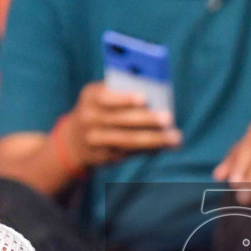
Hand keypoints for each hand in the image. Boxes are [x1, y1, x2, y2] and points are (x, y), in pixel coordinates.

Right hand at [64, 82, 179, 167]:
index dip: (124, 99)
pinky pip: (129, 152)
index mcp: (90, 96)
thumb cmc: (101, 108)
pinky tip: (165, 146)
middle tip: (168, 118)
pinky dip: (149, 149)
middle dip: (146, 120)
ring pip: (127, 140)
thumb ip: (123, 94)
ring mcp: (94, 140)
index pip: (106, 97)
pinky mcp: (103, 157)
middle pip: (120, 120)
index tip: (144, 98)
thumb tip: (157, 102)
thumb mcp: (103, 95)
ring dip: (154, 139)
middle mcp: (88, 118)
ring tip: (175, 137)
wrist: (75, 139)